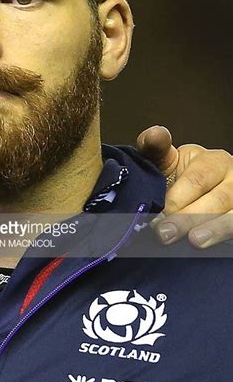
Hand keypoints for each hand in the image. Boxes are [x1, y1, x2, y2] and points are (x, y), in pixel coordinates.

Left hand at [136, 125, 232, 247]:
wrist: (196, 198)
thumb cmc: (180, 178)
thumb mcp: (167, 161)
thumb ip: (156, 149)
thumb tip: (156, 133)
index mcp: (213, 161)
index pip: (198, 179)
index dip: (178, 198)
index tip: (160, 212)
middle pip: (217, 200)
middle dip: (189, 218)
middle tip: (165, 233)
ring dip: (214, 229)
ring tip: (195, 241)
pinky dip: (225, 238)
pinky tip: (212, 248)